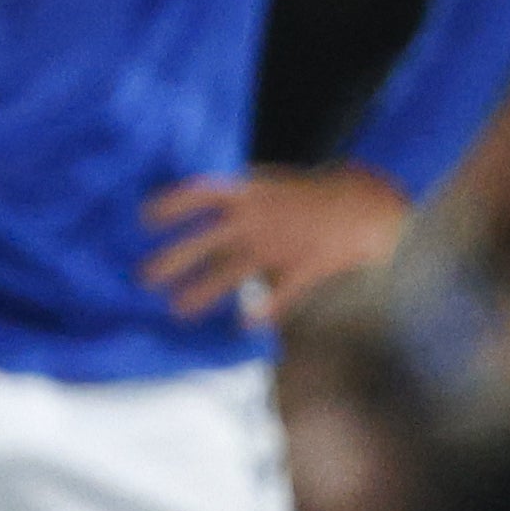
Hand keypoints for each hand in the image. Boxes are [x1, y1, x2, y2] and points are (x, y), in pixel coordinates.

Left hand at [139, 159, 405, 319]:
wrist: (364, 204)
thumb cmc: (310, 194)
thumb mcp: (269, 184)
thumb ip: (236, 197)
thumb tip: (199, 207)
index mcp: (248, 193)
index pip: (200, 194)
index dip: (171, 205)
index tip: (145, 219)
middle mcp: (257, 219)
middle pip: (205, 240)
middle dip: (173, 260)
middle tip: (144, 278)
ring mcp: (279, 245)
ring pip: (232, 273)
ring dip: (203, 292)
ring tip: (177, 308)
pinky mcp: (303, 267)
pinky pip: (279, 295)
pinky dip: (262, 311)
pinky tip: (243, 326)